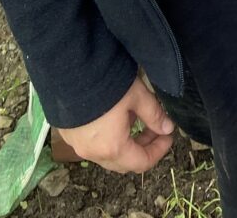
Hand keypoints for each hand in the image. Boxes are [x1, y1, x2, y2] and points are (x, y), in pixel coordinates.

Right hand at [56, 74, 174, 172]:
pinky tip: (114, 117)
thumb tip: (168, 128)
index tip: (168, 136)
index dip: (159, 151)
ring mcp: (78, 146)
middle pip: (124, 162)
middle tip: (156, 129)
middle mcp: (94, 154)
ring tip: (135, 119)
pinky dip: (108, 139)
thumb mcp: (137, 96)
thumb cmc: (107, 85)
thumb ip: (154, 114)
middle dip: (144, 148)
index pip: (142, 162)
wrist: (68, 73)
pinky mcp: (69, 136)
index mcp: (113, 148)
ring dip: (126, 144)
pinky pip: (93, 146)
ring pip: (108, 155)